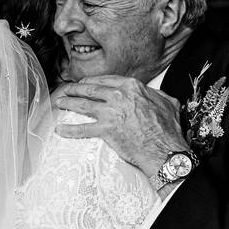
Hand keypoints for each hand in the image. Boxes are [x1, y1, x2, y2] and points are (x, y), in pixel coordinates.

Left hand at [54, 75, 188, 175]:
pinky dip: (69, 130)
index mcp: (132, 87)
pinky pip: (82, 129)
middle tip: (67, 89)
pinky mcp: (105, 130)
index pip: (107, 80)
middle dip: (76, 88)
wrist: (164, 149)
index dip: (93, 81)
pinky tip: (59, 130)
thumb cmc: (168, 128)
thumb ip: (157, 95)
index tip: (87, 82)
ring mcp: (110, 112)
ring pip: (83, 104)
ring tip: (59, 102)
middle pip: (91, 89)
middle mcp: (119, 96)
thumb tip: (155, 94)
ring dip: (68, 102)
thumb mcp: (168, 102)